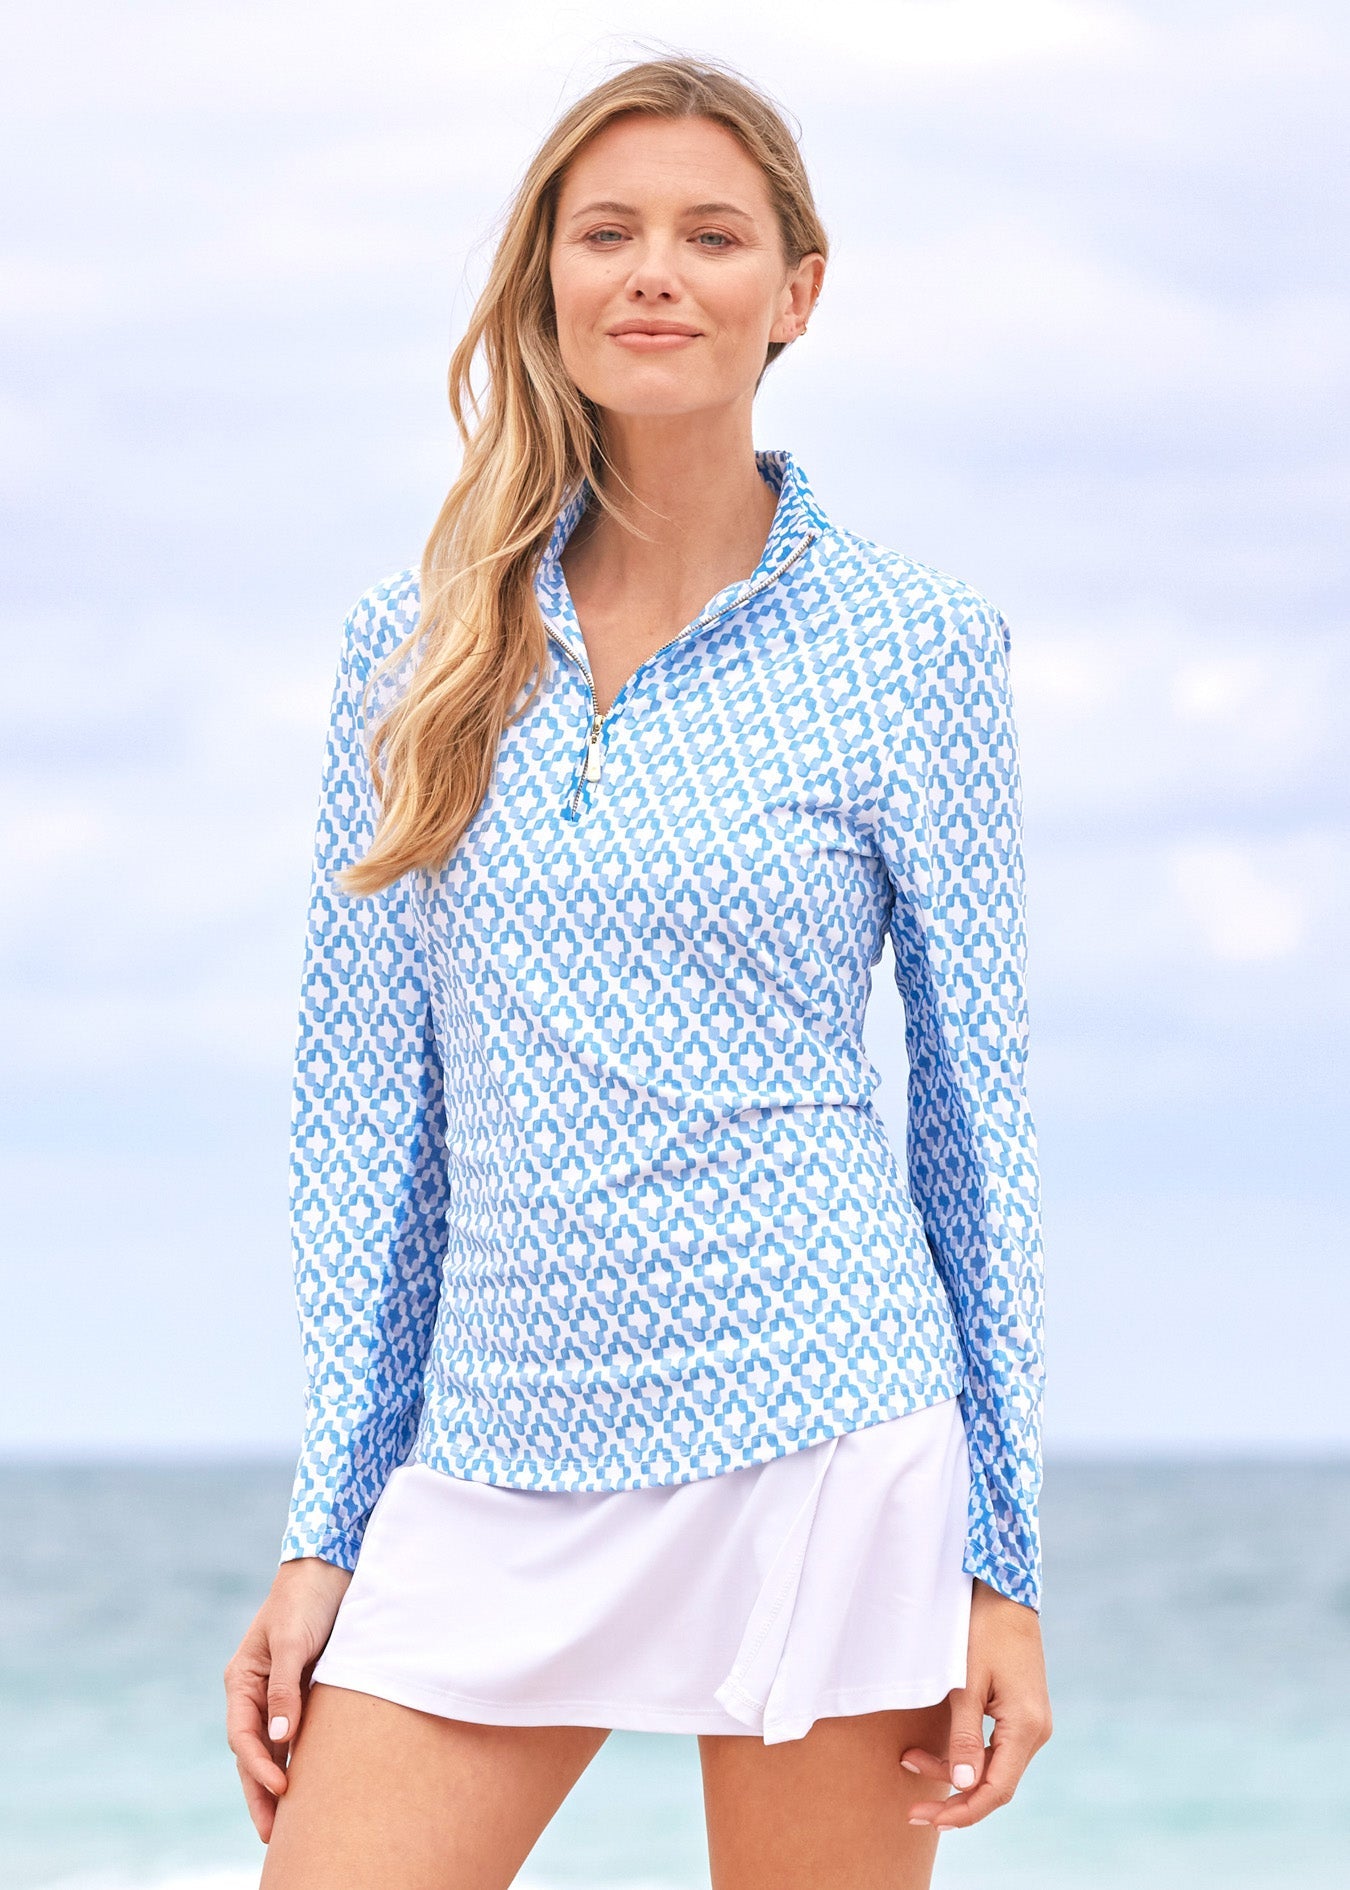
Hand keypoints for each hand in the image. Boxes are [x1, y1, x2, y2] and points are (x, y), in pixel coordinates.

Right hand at [224, 1556, 352, 1839]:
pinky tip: (306, 1784)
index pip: (243, 1736)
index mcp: (242, 1679)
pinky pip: (295, 1733)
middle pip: (252, 1752)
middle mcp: (256, 1690)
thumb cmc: (308, 1599)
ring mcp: (278, 1692)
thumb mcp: (295, 1642)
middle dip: (259, 1793)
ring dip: (277, 1782)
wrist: (331, 1565)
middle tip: (272, 1837)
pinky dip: (297, 1759)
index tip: (282, 1791)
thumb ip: (286, 1690)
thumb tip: (279, 1741)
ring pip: (273, 1748)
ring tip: (288, 1826)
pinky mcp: (303, 1689)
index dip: (258, 1767)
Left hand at [901, 1576, 1051, 1830]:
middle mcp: (1036, 1731)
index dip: (962, 1812)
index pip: (996, 1790)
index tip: (928, 1819)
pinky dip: (967, 1755)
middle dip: (953, 1798)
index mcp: (1025, 1727)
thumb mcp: (965, 1683)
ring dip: (955, 1772)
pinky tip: (939, 1751)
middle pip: (995, 1784)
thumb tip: (962, 1787)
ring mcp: (1033, 1723)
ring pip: (994, 1767)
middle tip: (912, 1806)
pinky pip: (996, 1749)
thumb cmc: (981, 1630)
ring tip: (910, 1759)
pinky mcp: (1023, 1713)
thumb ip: (963, 1736)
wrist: (1005, 1593)